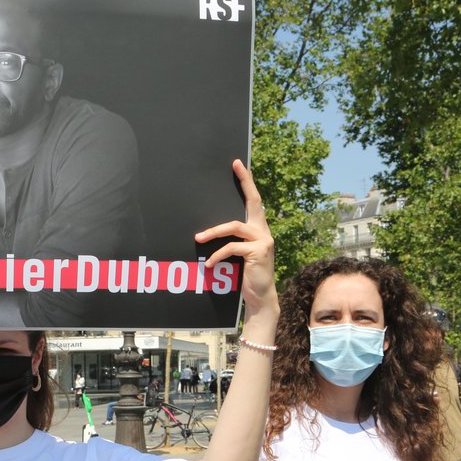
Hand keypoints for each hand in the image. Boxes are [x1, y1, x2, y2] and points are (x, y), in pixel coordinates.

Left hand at [194, 160, 277, 317]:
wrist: (259, 296)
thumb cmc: (245, 275)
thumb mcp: (237, 255)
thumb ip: (230, 241)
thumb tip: (204, 232)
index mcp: (257, 229)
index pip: (253, 201)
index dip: (247, 182)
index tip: (239, 163)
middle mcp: (263, 231)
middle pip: (253, 203)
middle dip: (245, 183)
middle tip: (235, 165)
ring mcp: (263, 240)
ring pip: (234, 227)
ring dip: (213, 232)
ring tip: (198, 239)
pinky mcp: (258, 252)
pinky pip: (231, 248)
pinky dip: (217, 256)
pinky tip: (209, 265)